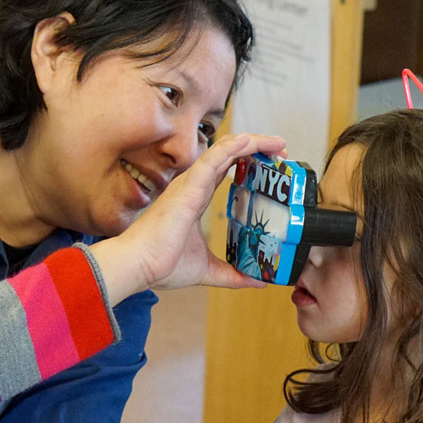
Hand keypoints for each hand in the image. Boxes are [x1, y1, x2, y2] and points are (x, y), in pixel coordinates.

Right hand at [89, 132, 286, 301]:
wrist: (139, 266)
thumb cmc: (161, 265)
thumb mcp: (207, 270)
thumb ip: (232, 274)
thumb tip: (257, 282)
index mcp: (195, 199)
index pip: (225, 171)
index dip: (249, 162)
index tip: (273, 165)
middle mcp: (193, 186)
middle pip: (229, 156)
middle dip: (258, 149)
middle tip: (283, 152)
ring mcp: (190, 183)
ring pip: (225, 151)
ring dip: (253, 142)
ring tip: (278, 143)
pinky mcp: (188, 186)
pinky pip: (213, 158)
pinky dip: (233, 147)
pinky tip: (250, 141)